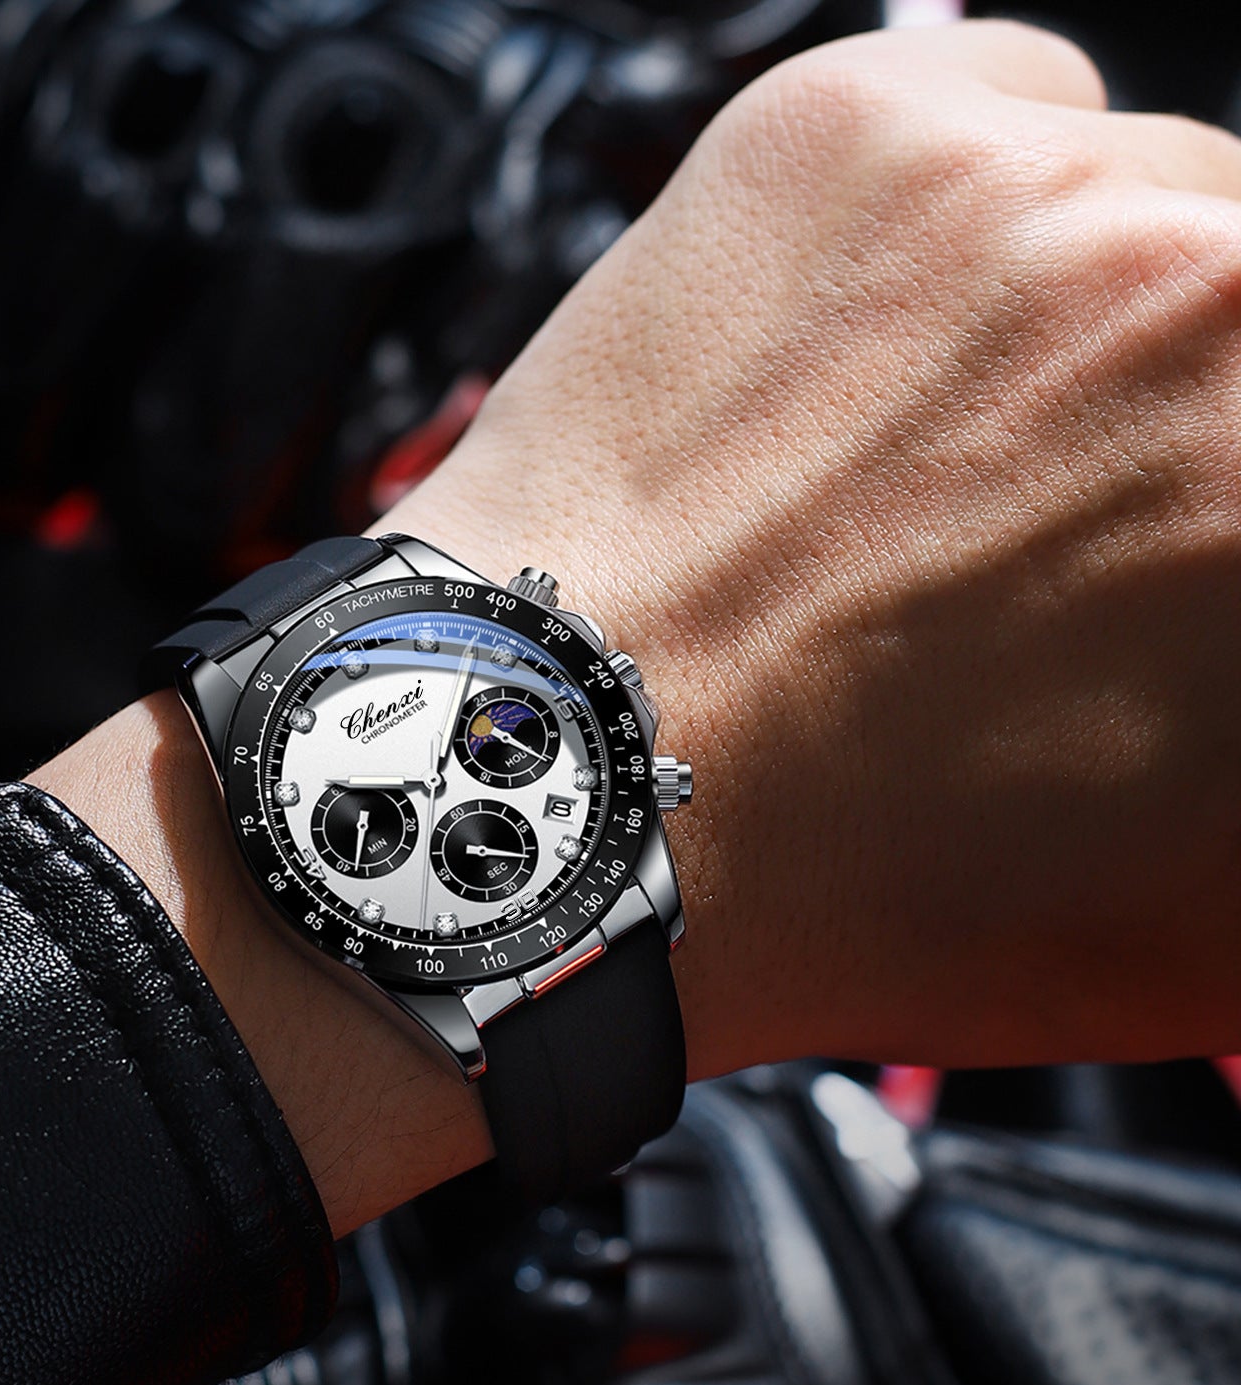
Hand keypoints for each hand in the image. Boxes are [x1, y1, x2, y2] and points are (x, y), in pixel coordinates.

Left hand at [38, 21, 1240, 1235]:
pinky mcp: (850, 128)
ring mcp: (1019, 188)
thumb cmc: (843, 881)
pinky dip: (955, 225)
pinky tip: (862, 371)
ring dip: (1071, 321)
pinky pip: (996, 115)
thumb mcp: (1188, 917)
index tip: (1186, 527)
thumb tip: (1233, 681)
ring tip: (919, 471)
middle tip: (1053, 528)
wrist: (562, 793)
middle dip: (1185, 421)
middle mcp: (1206, 289)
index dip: (1225, 502)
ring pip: (1138, 198)